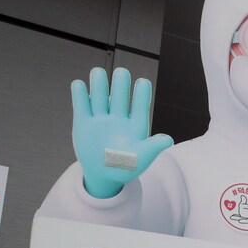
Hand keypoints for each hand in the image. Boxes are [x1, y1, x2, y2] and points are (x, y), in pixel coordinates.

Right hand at [71, 67, 172, 197]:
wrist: (103, 175)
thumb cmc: (126, 167)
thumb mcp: (141, 159)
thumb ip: (153, 147)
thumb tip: (168, 140)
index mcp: (136, 126)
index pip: (140, 107)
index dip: (142, 95)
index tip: (143, 82)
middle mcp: (119, 119)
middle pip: (120, 97)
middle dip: (120, 85)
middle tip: (122, 72)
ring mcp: (101, 120)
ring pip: (100, 98)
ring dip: (99, 85)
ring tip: (98, 72)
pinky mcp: (83, 123)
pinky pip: (82, 106)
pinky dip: (80, 95)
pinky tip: (79, 84)